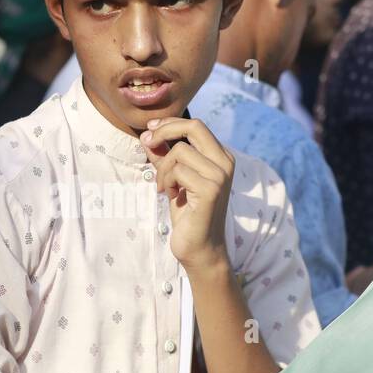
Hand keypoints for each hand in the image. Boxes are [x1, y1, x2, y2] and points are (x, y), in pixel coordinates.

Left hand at [140, 117, 234, 275]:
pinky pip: (178, 170)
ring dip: (163, 169)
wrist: (200, 248)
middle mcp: (225, 162)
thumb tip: (147, 134)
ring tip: (164, 187)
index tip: (149, 130)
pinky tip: (170, 196)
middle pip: (193, 127)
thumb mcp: (173, 179)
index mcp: (221, 157)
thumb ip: (164, 156)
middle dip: (165, 131)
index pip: (195, 125)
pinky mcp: (211, 190)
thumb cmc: (188, 215)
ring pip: (180, 151)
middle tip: (147, 142)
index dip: (169, 123)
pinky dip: (167, 182)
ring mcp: (220, 175)